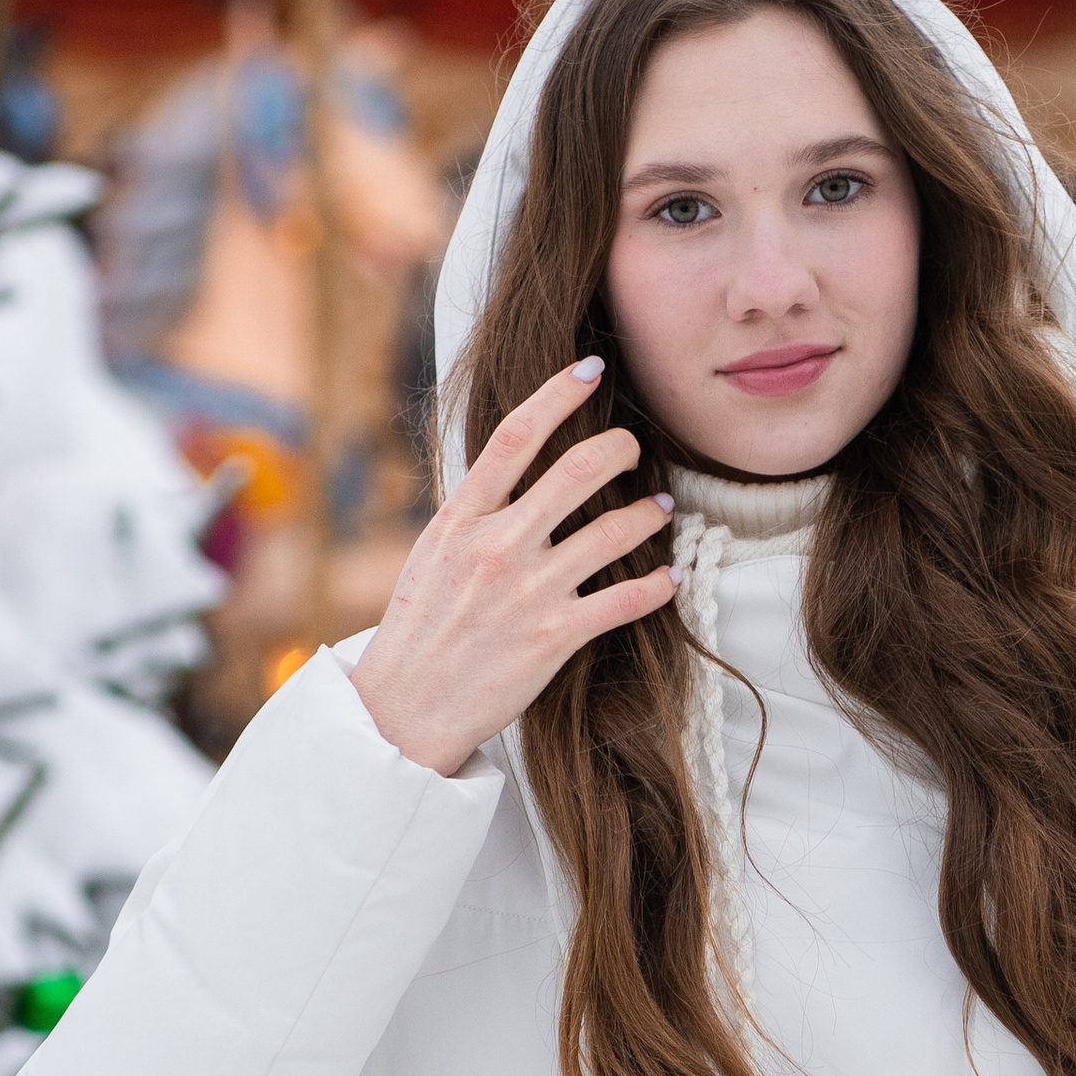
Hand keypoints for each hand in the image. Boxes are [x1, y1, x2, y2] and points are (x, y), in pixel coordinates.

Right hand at [351, 358, 675, 776]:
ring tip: (660, 509)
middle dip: (621, 448)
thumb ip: (476, 512)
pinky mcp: (556, 637)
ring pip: (615, 532)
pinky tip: (670, 577)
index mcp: (462, 517)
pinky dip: (658, 584)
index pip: (517, 434)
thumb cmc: (420, 628)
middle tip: (633, 448)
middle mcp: (498, 545)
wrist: (405, 707)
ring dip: (650, 514)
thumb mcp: (433, 552)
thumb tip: (515, 469)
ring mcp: (530, 590)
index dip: (560, 393)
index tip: (591, 369)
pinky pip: (627, 599)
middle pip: (580, 470)